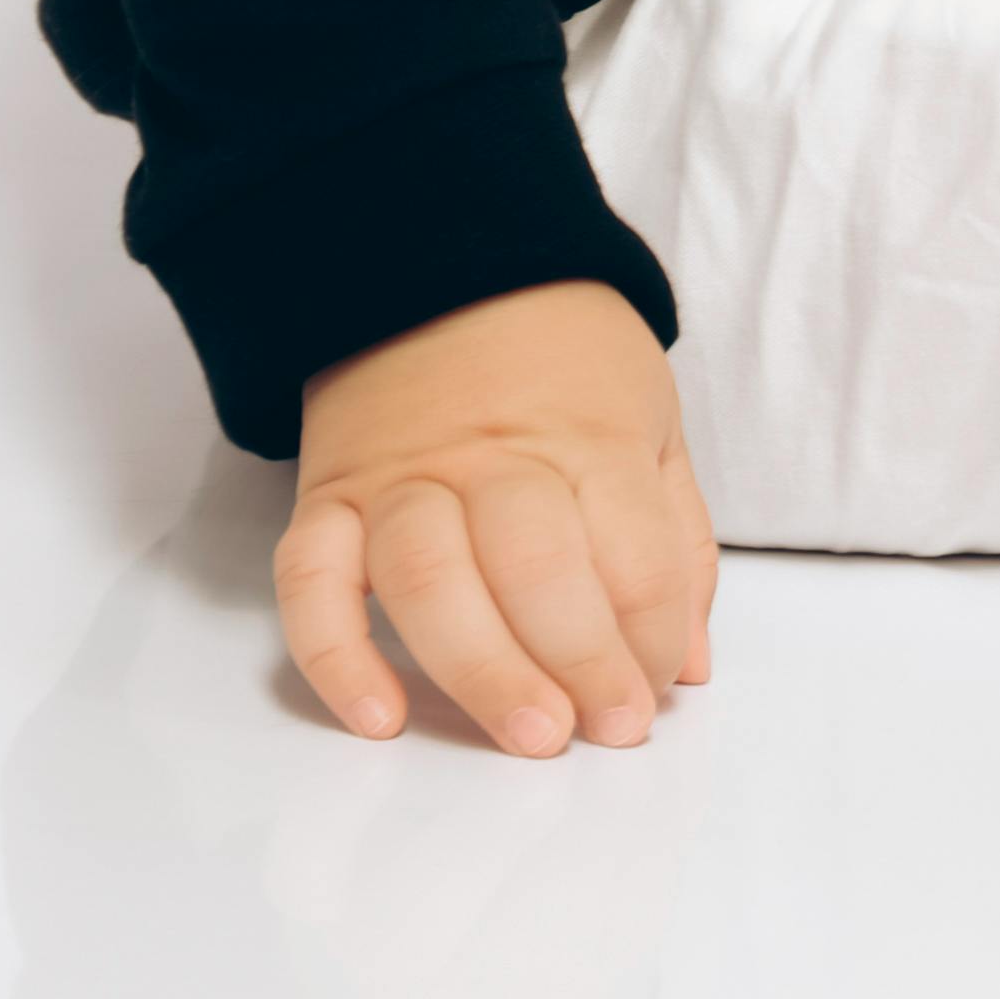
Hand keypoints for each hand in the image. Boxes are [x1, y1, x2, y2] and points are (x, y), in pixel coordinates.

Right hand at [279, 277, 715, 754]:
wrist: (442, 263)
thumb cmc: (563, 358)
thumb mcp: (649, 415)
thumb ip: (675, 540)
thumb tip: (688, 665)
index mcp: (587, 436)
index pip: (632, 551)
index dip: (652, 638)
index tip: (655, 691)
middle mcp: (491, 457)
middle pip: (536, 567)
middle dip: (580, 662)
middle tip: (606, 729)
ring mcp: (402, 478)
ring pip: (430, 579)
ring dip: (482, 669)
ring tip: (531, 735)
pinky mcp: (328, 499)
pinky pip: (311, 582)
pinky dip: (336, 658)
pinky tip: (381, 719)